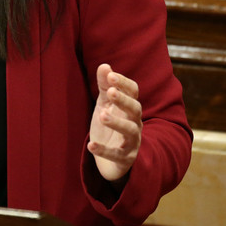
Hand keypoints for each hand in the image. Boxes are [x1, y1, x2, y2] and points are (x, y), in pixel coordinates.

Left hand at [88, 63, 141, 183]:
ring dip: (117, 122)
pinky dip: (104, 150)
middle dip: (124, 100)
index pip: (133, 92)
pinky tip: (91, 145)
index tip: (111, 76)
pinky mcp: (124, 160)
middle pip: (135, 110)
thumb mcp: (104, 105)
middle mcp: (135, 124)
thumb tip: (104, 65)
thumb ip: (104, 86)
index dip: (123, 83)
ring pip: (130, 131)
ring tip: (102, 115)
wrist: (111, 160)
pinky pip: (116, 155)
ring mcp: (131, 142)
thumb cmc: (109, 127)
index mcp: (130, 108)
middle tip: (110, 92)